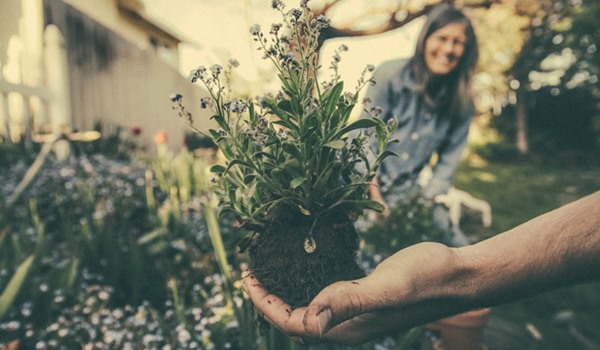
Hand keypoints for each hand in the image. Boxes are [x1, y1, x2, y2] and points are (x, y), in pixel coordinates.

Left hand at [242, 242, 461, 345]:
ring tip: (270, 269)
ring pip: (311, 307)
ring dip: (287, 291)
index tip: (246, 277)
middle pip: (296, 318)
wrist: (459, 275)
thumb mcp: (387, 288)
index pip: (293, 323)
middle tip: (251, 271)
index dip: (264, 303)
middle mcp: (349, 325)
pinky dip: (309, 282)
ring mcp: (358, 312)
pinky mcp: (367, 296)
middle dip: (269, 299)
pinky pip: (329, 294)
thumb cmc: (427, 280)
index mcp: (348, 328)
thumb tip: (310, 321)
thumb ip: (349, 302)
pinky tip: (306, 265)